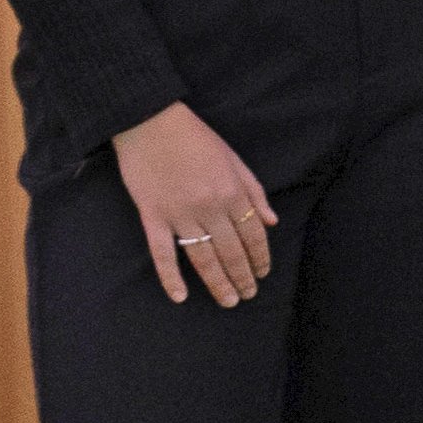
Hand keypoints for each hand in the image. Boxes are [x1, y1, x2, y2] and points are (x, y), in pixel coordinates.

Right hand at [111, 104, 276, 306]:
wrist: (150, 121)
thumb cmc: (195, 137)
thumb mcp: (234, 159)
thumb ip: (254, 192)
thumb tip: (272, 222)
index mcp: (233, 192)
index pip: (253, 235)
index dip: (259, 258)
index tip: (262, 274)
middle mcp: (210, 207)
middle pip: (231, 251)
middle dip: (242, 276)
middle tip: (247, 296)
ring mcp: (180, 214)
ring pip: (203, 258)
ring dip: (218, 283)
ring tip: (228, 301)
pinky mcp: (153, 216)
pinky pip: (163, 253)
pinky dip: (170, 277)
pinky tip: (180, 297)